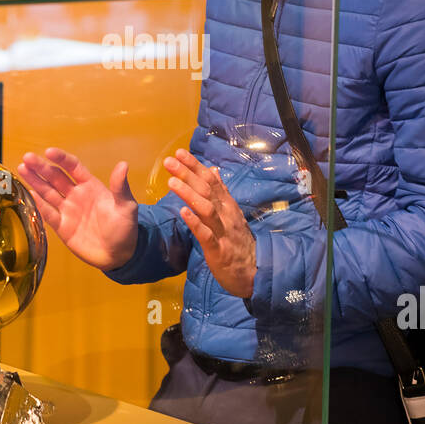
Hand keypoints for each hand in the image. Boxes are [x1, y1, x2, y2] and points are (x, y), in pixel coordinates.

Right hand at [17, 147, 137, 271]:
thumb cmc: (125, 228)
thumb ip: (120, 187)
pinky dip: (38, 204)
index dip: (61, 159)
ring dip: (35, 181)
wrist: (119, 255)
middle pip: (55, 177)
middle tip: (27, 158)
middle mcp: (76, 195)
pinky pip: (47, 213)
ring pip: (48, 192)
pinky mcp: (62, 227)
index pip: (73, 167)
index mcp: (91, 186)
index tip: (49, 152)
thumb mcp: (126, 206)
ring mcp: (68, 210)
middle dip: (41, 167)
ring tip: (22, 169)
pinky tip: (28, 193)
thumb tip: (123, 165)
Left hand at [164, 148, 256, 299]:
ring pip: (206, 208)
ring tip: (171, 181)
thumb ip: (222, 192)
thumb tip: (214, 170)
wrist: (255, 271)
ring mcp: (223, 231)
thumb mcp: (232, 214)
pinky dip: (195, 223)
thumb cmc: (239, 242)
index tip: (179, 152)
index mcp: (227, 205)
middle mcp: (226, 214)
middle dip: (187, 174)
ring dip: (189, 194)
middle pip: (206, 189)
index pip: (211, 180)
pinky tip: (183, 213)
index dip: (195, 166)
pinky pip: (206, 235)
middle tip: (169, 161)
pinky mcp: (219, 250)